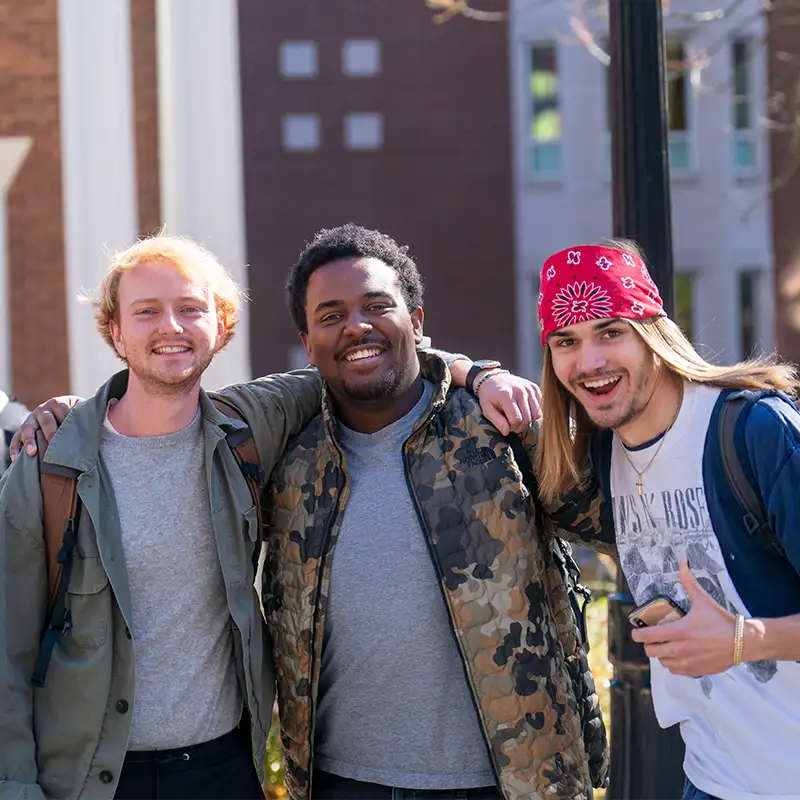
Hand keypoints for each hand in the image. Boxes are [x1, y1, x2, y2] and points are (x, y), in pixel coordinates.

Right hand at [9, 396, 84, 460]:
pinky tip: (17, 459)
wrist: (59, 412)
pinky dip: (15, 448)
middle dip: (50, 432)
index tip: (73, 431)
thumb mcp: (81, 409)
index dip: (68, 420)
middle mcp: (42, 410)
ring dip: (29, 440)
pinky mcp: (23, 431)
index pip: (62, 410)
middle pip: (46, 420)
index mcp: (58, 403)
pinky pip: (15, 439)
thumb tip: (109, 413)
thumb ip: (88, 412)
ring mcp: (31, 420)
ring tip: (32, 452)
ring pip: (27, 428)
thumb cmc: (74, 413)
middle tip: (54, 443)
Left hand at [476, 372, 541, 435]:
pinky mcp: (534, 387)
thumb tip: (507, 432)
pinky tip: (523, 409)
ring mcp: (529, 388)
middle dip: (520, 426)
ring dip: (528, 420)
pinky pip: (539, 407)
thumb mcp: (487, 409)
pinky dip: (532, 412)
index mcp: (507, 396)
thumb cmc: (488, 396)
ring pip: (536, 414)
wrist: (492, 378)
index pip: (517, 420)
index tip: (507, 426)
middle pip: (527, 418)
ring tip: (518, 418)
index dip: (512, 427)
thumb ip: (497, 421)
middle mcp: (520, 390)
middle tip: (512, 424)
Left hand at [631, 560, 737, 676]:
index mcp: (678, 631)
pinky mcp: (696, 671)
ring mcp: (687, 663)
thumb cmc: (721, 621)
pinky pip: (675, 671)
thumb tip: (683, 562)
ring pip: (662, 662)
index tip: (638, 631)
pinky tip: (677, 655)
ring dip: (661, 654)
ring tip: (666, 645)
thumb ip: (689, 582)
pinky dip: (673, 664)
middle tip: (654, 637)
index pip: (646, 636)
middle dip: (649, 644)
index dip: (637, 634)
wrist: (743, 641)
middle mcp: (680, 649)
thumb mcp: (702, 600)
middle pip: (650, 651)